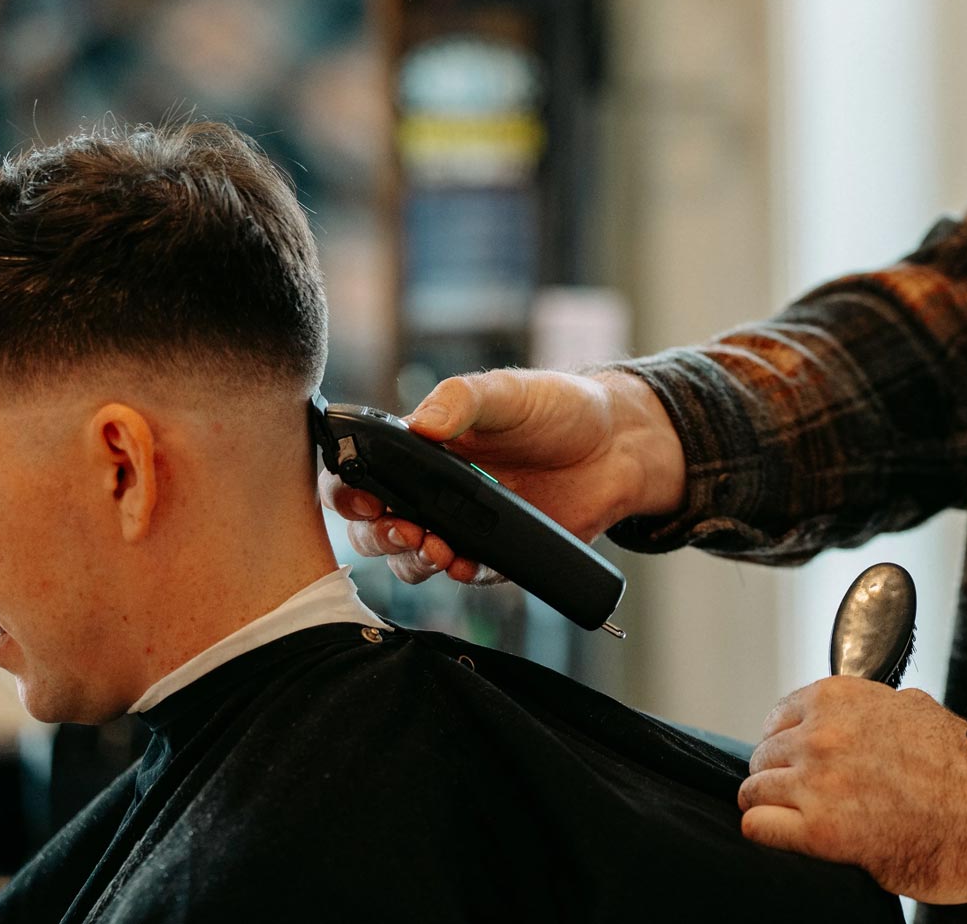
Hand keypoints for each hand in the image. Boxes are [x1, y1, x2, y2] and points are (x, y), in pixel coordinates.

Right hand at [323, 368, 685, 585]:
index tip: (364, 497)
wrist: (618, 446)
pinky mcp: (495, 554)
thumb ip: (462, 400)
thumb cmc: (558, 408)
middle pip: (373, 527)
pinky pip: (463, 574)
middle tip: (399, 526)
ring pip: (411, 558)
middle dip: (375, 534)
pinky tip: (466, 562)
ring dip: (413, 558)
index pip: (361, 473)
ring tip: (436, 546)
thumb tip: (421, 424)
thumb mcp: (507, 392)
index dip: (348, 490)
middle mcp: (432, 491)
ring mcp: (461, 525)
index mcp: (421, 448)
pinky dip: (458, 572)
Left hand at [739, 678, 966, 902]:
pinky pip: (759, 826)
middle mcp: (824, 733)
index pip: (778, 718)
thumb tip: (847, 719)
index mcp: (842, 698)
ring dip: (771, 806)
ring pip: (754, 790)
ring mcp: (818, 781)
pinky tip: (789, 838)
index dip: (788, 746)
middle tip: (804, 799)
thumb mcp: (912, 708)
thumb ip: (868, 711)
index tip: (797, 764)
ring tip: (797, 821)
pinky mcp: (821, 831)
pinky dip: (768, 833)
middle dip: (779, 777)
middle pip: (763, 755)